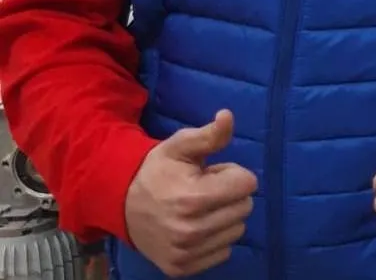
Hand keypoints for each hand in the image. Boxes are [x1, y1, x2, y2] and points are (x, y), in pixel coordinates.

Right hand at [125, 110, 256, 277]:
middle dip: (231, 194)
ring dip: (225, 217)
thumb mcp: (181, 146)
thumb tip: (227, 116)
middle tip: (206, 189)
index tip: (212, 173)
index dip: (233, 173)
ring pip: (237, 231)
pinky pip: (223, 253)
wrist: (122, 204)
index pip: (248, 184)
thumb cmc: (158, 171)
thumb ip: (209, 135)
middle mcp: (191, 231)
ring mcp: (186, 253)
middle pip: (245, 207)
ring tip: (201, 207)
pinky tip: (197, 226)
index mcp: (193, 198)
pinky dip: (216, 239)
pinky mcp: (181, 268)